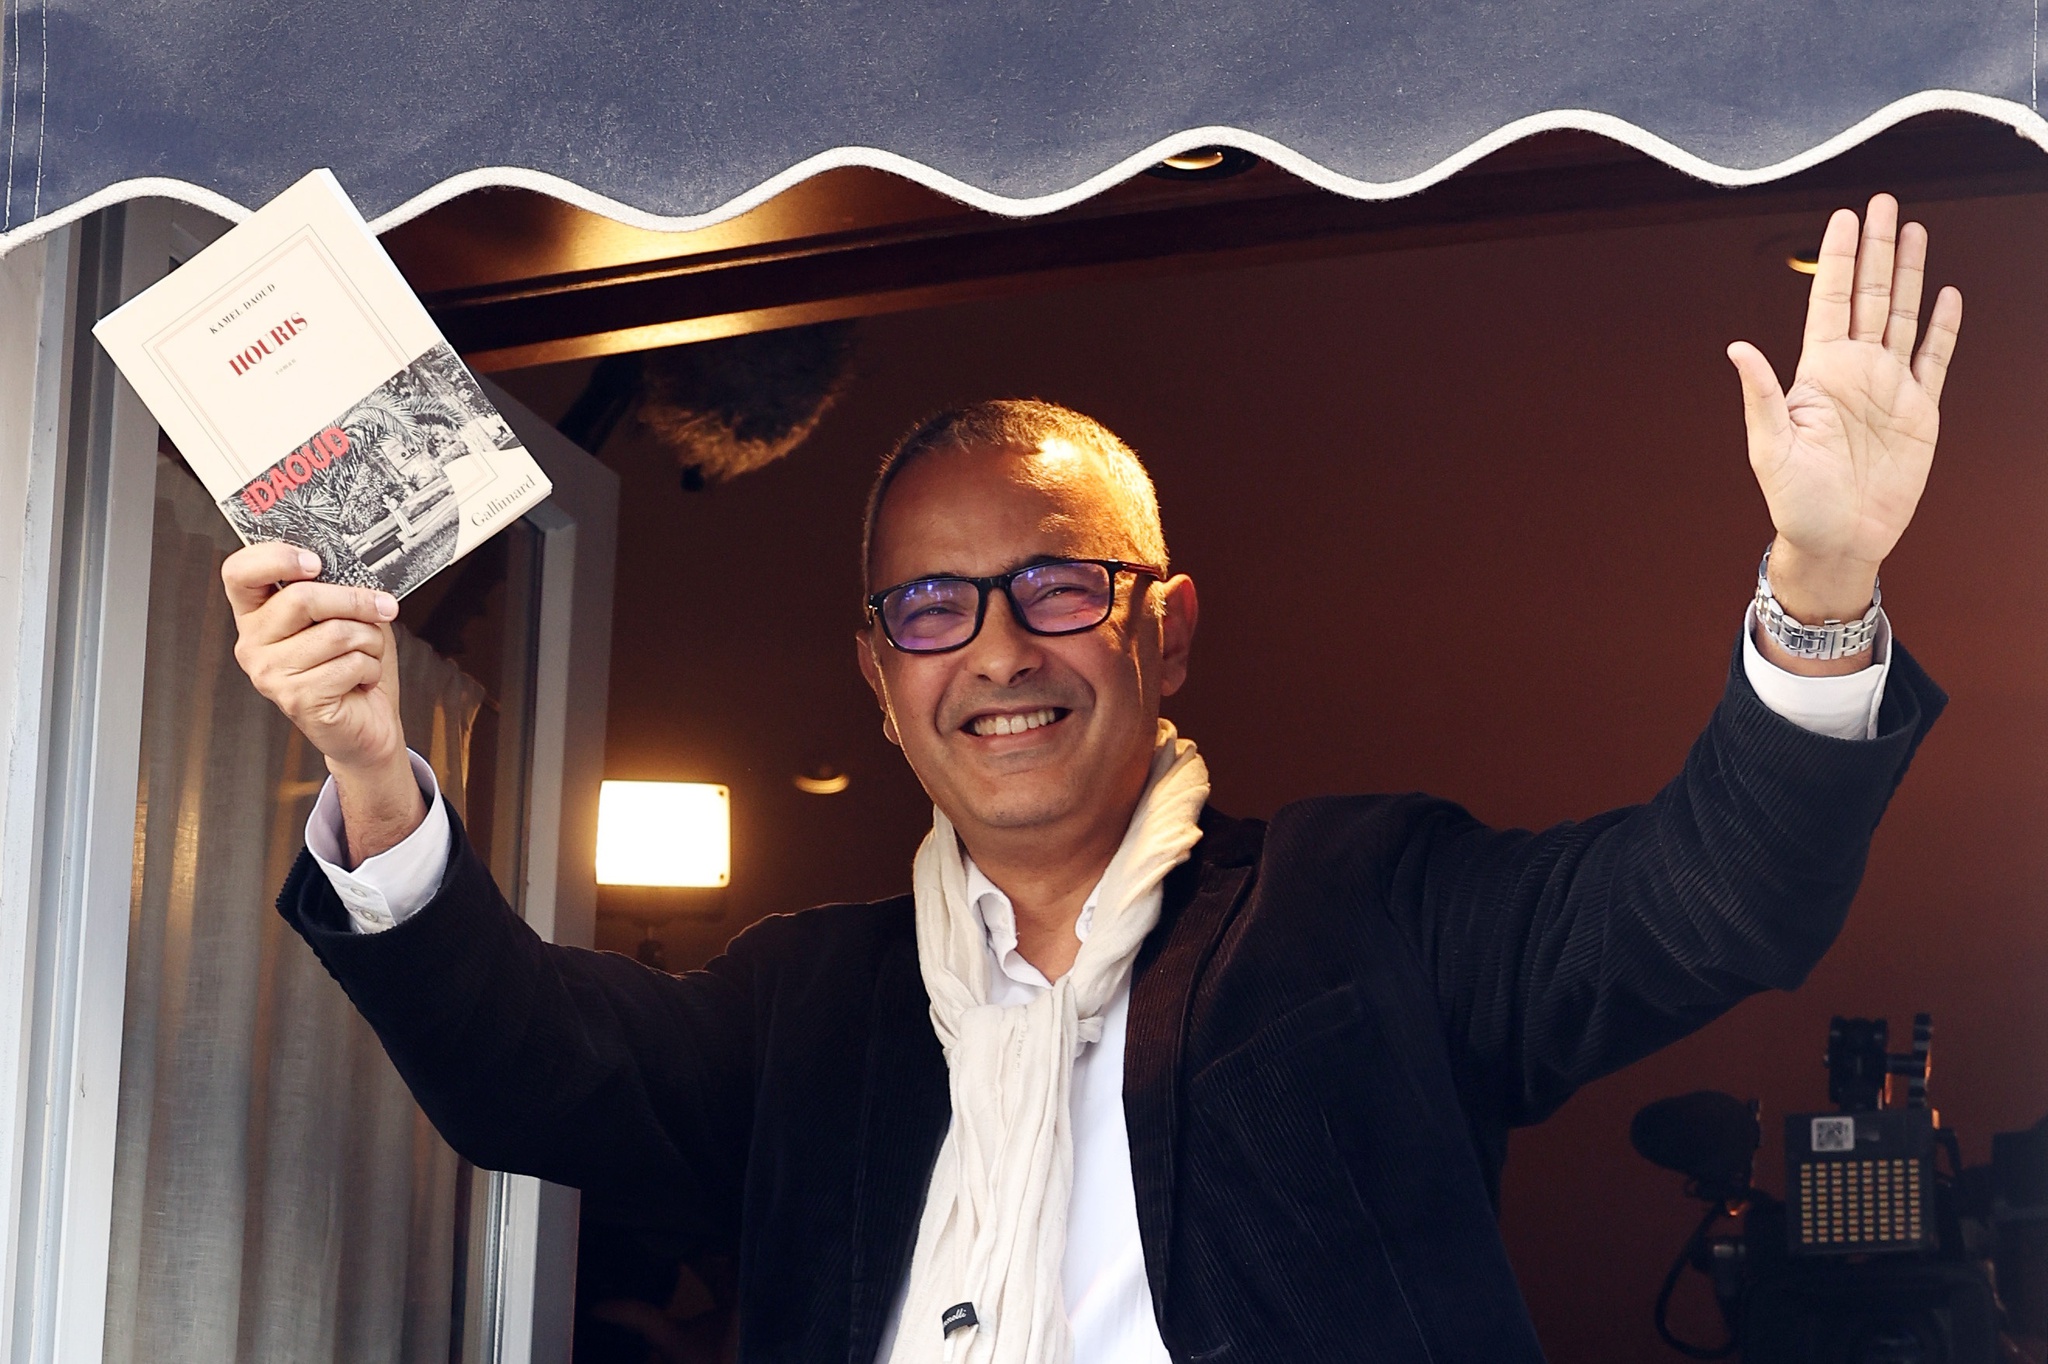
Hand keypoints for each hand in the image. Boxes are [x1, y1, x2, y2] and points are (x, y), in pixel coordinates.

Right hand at [223, 542, 423, 861]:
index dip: (275, 557)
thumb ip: (336, 590)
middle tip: (383, 607)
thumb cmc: (354, 667)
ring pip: (335, 632)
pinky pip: (348, 664)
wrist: (367, 725)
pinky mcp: (296, 699)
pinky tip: (362, 679)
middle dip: (355, 600)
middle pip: (301, 599)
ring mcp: (269, 674)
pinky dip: (371, 667)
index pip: (239, 571)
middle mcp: (252, 643)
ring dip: (370, 640)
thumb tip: (351, 565)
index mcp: (257, 614)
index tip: (315, 561)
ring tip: (367, 654)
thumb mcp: (346, 617)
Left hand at [1727, 193, 1961, 631]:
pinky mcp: (1920, 411)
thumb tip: (1737, 348)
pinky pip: (1935, 358)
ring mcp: (1889, 387)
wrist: (1838, 540)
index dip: (1838, 258)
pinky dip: (1942, 326)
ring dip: (1909, 274)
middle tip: (1883, 202)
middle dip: (1877, 248)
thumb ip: (1760, 395)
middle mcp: (1854, 371)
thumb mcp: (1770, 448)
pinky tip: (1946, 295)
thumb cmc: (1795, 502)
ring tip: (1914, 230)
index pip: (1829, 300)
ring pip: (1902, 315)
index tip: (1844, 216)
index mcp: (1817, 373)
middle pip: (1869, 294)